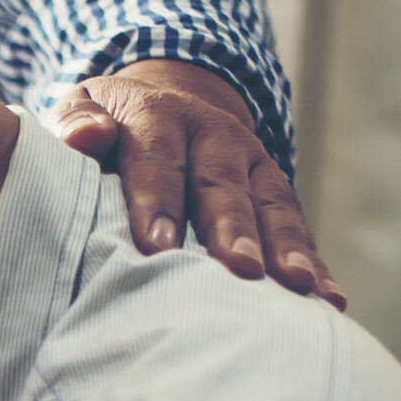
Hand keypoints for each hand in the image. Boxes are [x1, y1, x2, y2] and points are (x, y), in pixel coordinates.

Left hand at [49, 60, 342, 307]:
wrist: (161, 100)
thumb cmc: (104, 126)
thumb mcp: (81, 110)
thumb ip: (74, 125)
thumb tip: (85, 139)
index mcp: (159, 116)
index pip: (157, 159)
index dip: (158, 201)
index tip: (157, 246)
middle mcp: (213, 135)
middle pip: (221, 184)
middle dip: (231, 228)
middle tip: (239, 269)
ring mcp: (250, 163)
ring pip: (269, 203)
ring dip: (285, 246)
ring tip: (297, 285)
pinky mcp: (272, 191)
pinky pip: (295, 226)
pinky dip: (313, 261)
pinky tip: (326, 299)